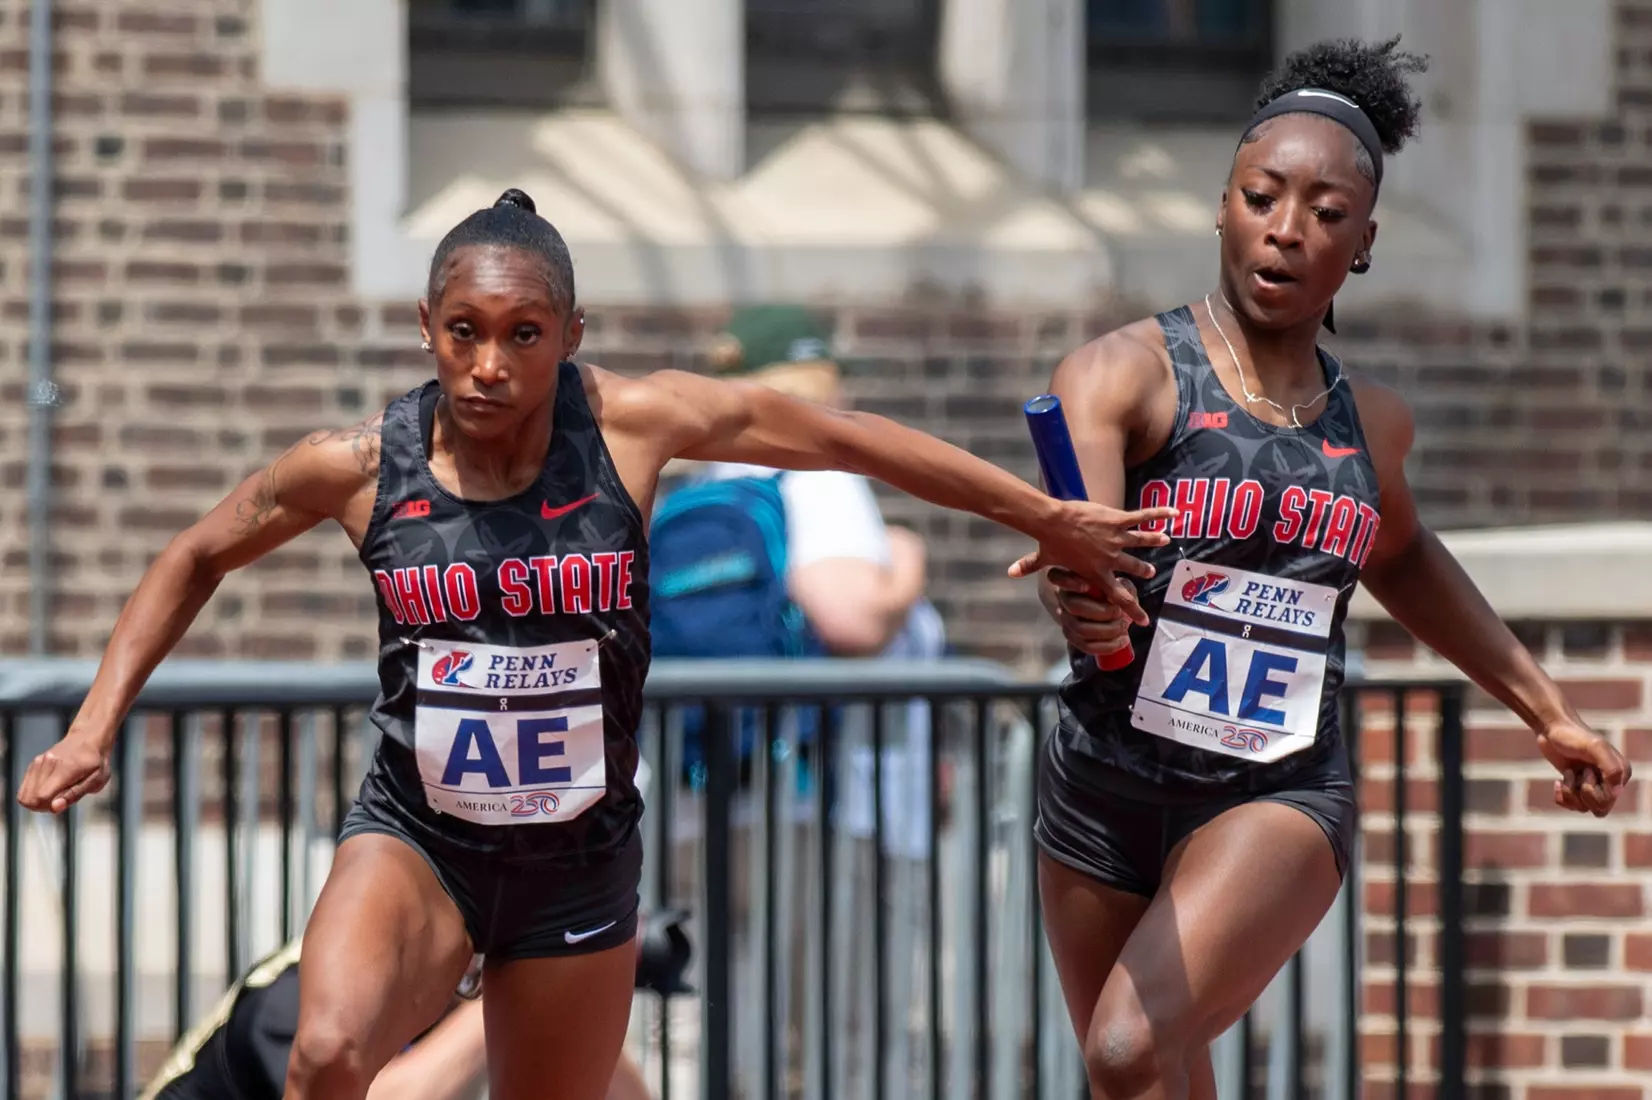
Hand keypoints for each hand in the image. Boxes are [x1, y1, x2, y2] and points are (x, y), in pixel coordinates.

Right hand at [18, 731, 111, 813]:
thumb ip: (74, 795)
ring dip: (37, 801)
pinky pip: (25, 788)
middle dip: (42, 806)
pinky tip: (49, 789)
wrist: (88, 739)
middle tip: (59, 801)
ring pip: (24, 795)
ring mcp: (38, 762)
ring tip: (55, 794)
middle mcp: (47, 764)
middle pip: (29, 798)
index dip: (49, 807)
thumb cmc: (95, 761)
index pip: (41, 797)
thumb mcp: (96, 781)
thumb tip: (54, 807)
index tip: (62, 804)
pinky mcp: (34, 764)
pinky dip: (34, 794)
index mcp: (64, 769)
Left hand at [1008, 502, 1173, 625]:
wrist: (1053, 522)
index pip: (1117, 597)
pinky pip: (1142, 518)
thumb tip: (1009, 573)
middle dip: (1141, 571)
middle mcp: (1109, 559)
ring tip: (1165, 541)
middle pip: (1132, 569)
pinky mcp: (1118, 520)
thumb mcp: (1042, 558)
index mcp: (1095, 573)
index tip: (1143, 621)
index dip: (1131, 610)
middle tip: (1149, 574)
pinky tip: (1175, 514)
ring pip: (1140, 542)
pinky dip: (1159, 515)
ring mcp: (1116, 539)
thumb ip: (1029, 567)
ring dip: (1154, 541)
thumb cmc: (1048, 541)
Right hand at [1045, 568, 1133, 656]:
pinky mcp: (1073, 637)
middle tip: (1120, 612)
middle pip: (1075, 606)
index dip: (1069, 583)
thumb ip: (1122, 587)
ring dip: (1107, 630)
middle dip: (1101, 611)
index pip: (1057, 577)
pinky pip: (1087, 646)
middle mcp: (1063, 599)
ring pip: (1081, 629)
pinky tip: (1124, 640)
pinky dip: (1108, 646)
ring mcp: (1065, 620)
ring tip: (1124, 626)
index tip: (1087, 586)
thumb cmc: (1112, 592)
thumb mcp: (1118, 584)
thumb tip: (1127, 596)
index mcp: (1070, 580)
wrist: (1106, 609)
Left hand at [1536, 719, 1630, 816]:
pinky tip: (1558, 782)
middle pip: (1598, 809)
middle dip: (1582, 794)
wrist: (1551, 729)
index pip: (1609, 801)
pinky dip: (1561, 797)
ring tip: (1567, 774)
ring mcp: (1592, 784)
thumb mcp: (1595, 748)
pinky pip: (1571, 805)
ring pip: (1583, 808)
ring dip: (1570, 793)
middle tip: (1576, 773)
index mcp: (1621, 774)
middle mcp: (1610, 782)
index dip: (1593, 790)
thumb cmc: (1574, 736)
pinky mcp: (1576, 785)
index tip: (1586, 770)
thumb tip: (1617, 793)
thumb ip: (1611, 768)